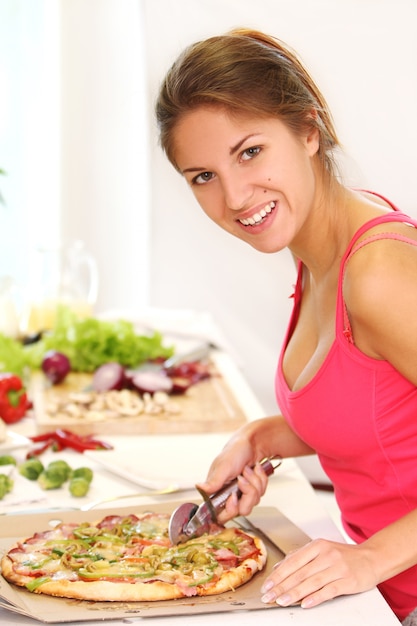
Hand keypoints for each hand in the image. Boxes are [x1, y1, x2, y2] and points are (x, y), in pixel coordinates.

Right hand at [197, 440, 268, 522]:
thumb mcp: (223, 465)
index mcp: (217, 492)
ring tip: (248, 470)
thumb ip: (213, 480)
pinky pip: (262, 493)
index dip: (230, 509)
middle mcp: (229, 496)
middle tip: (242, 478)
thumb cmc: (234, 451)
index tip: (233, 496)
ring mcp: (242, 494)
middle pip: (242, 510)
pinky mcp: (253, 490)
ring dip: (254, 483)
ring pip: (254, 501)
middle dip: (247, 493)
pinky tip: (255, 470)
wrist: (252, 443)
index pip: (221, 515)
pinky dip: (261, 479)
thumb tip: (199, 487)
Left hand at [260, 539, 377, 608]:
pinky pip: (329, 590)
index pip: (292, 561)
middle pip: (299, 573)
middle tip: (269, 596)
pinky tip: (305, 604)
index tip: (267, 585)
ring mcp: (338, 567)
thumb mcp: (322, 550)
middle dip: (281, 586)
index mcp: (317, 546)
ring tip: (281, 601)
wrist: (372, 558)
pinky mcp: (348, 580)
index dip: (278, 575)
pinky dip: (315, 597)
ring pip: (311, 582)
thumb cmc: (344, 556)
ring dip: (294, 593)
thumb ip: (301, 557)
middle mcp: (326, 554)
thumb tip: (279, 567)